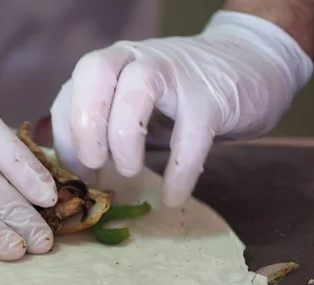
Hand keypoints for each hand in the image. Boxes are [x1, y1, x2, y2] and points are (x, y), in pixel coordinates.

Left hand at [51, 11, 312, 205]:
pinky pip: (190, 134)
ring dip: (124, 137)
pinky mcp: (212, 97)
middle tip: (94, 164)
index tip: (77, 173)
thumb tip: (77, 175)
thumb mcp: (132, 105)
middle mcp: (137, 59)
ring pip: (138, 89)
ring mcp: (176, 72)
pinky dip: (179, 171)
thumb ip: (103, 128)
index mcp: (111, 66)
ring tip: (128, 172)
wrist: (247, 66)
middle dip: (85, 123)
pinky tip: (173, 197)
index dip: (66, 137)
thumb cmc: (177, 97)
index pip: (70, 92)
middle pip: (94, 71)